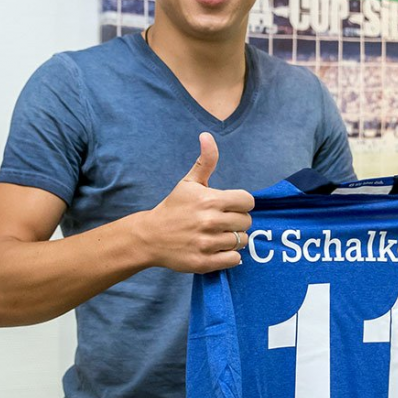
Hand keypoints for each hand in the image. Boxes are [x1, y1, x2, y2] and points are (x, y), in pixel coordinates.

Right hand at [141, 133, 254, 272]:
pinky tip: (217, 249)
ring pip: (242, 241)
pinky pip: (234, 260)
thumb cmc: (174, 207)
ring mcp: (207, 243)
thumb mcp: (188, 183)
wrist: (149, 237)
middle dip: (237, 221)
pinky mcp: (204, 262)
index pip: (247, 201)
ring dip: (233, 239)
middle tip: (222, 222)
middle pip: (247, 222)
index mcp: (210, 200)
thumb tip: (207, 136)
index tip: (230, 206)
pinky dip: (229, 256)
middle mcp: (210, 221)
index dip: (241, 204)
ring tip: (218, 236)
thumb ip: (205, 161)